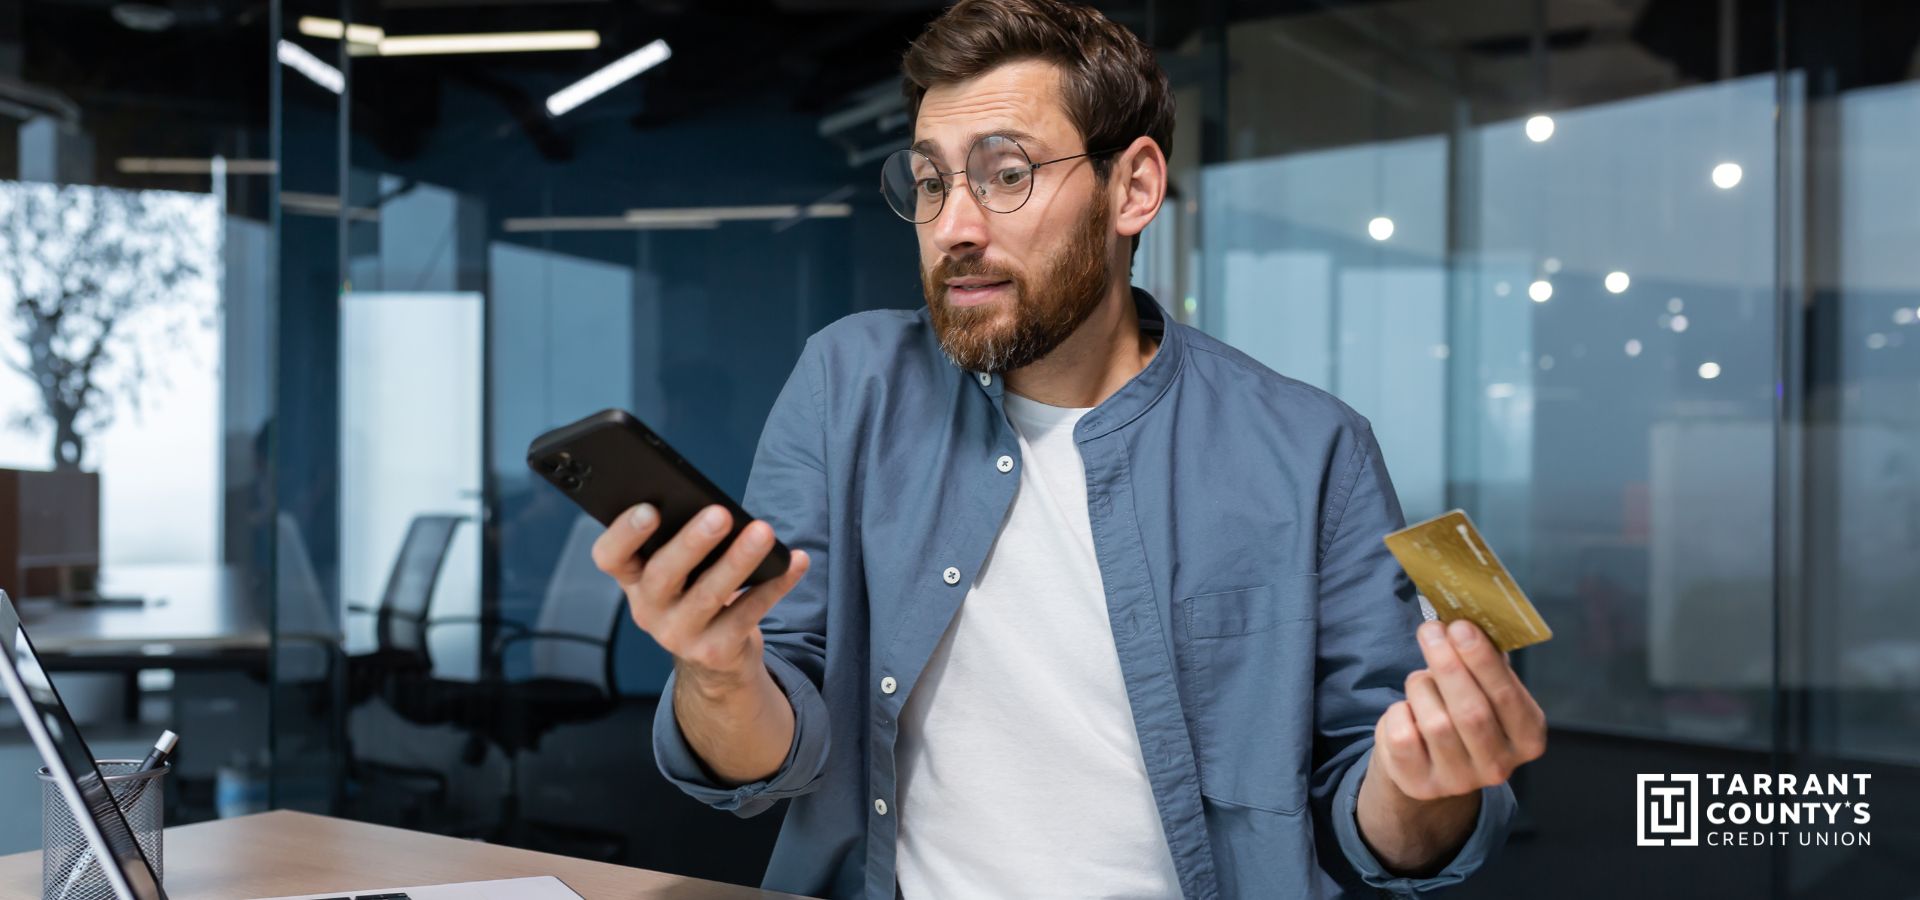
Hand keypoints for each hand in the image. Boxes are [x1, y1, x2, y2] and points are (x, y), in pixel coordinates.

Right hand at [591, 503, 809, 687]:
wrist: (713, 658)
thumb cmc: (694, 591)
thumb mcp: (677, 571)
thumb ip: (680, 541)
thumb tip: (716, 508)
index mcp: (632, 578)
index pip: (610, 556)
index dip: (624, 533)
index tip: (650, 508)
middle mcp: (648, 610)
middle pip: (663, 574)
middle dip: (692, 542)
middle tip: (720, 513)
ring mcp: (679, 635)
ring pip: (710, 595)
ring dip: (739, 561)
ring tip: (763, 531)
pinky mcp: (715, 651)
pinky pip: (748, 614)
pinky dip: (775, 585)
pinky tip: (796, 561)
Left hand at [1372, 619, 1546, 800]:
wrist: (1431, 759)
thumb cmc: (1463, 708)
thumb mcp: (1485, 688)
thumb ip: (1485, 659)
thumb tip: (1464, 618)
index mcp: (1528, 738)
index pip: (1506, 697)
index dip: (1481, 660)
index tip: (1460, 626)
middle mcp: (1499, 766)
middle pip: (1471, 712)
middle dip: (1448, 664)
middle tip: (1431, 631)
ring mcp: (1459, 780)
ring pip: (1435, 723)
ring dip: (1421, 688)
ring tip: (1420, 679)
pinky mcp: (1420, 783)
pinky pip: (1402, 736)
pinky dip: (1399, 711)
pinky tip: (1407, 708)